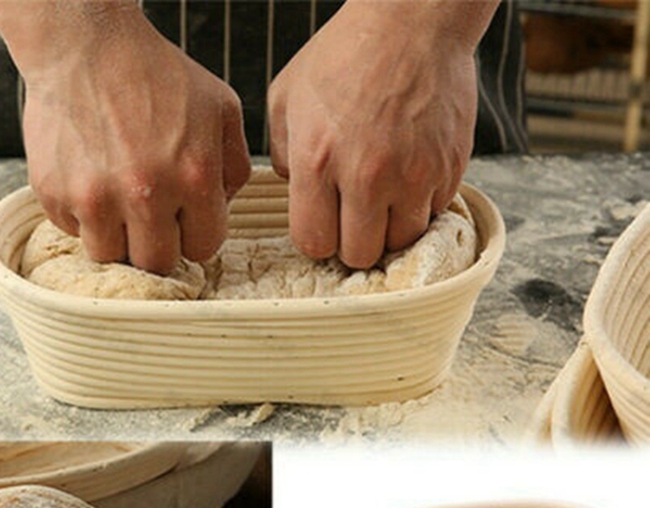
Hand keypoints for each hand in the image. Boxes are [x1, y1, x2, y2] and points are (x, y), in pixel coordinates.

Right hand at [0, 1, 250, 272]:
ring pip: (111, 256)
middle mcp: (144, 194)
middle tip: (151, 215)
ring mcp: (94, 197)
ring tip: (118, 199)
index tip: (185, 218)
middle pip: (156, 263)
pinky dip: (83, 216)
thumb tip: (221, 212)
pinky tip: (91, 179)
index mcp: (193, 178)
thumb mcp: (221, 109)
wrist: (83, 43)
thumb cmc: (156, 75)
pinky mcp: (54, 193)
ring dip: (117, 236)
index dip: (195, 235)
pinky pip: (73, 232)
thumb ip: (234, 168)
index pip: (202, 249)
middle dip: (158, 244)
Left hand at [268, 0, 495, 267]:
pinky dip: (421, 205)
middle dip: (354, 241)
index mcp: (319, 161)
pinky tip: (410, 173)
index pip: (315, 244)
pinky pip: (434, 214)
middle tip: (354, 216)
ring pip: (401, 242)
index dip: (318, 238)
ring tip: (385, 197)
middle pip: (361, 255)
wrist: (415, 18)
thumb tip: (296, 192)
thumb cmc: (346, 54)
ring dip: (390, 228)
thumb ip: (285, 155)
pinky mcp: (450, 168)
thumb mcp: (287, 97)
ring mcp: (414, 174)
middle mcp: (367, 176)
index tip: (323, 223)